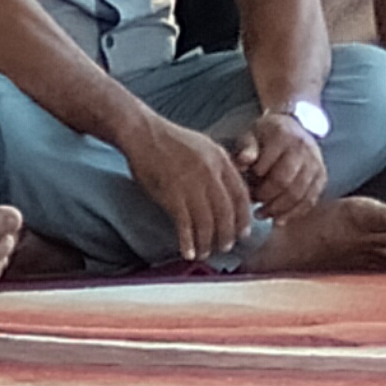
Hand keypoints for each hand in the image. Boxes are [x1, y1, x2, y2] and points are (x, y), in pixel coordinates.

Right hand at [117, 107, 258, 261]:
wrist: (141, 132)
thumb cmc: (169, 140)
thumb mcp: (203, 146)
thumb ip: (218, 167)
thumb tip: (228, 191)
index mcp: (220, 160)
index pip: (241, 196)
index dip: (244, 218)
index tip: (244, 233)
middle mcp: (210, 173)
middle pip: (226, 213)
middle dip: (228, 235)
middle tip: (226, 247)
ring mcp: (191, 185)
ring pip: (207, 222)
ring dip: (208, 242)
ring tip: (206, 253)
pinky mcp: (171, 194)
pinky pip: (185, 225)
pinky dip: (188, 242)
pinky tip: (188, 252)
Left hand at [228, 106, 330, 216]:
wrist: (292, 125)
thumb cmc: (265, 134)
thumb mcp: (250, 135)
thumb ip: (246, 148)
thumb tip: (242, 163)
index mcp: (283, 137)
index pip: (269, 169)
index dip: (256, 186)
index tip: (245, 192)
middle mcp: (303, 149)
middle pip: (287, 185)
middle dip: (268, 201)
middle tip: (254, 209)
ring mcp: (316, 163)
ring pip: (300, 195)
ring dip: (280, 211)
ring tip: (263, 215)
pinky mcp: (322, 175)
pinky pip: (311, 199)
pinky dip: (296, 213)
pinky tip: (280, 220)